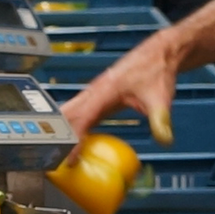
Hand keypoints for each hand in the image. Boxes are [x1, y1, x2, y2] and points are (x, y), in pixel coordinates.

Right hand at [61, 32, 181, 152]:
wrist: (159, 53)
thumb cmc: (157, 71)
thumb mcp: (161, 98)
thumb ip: (161, 120)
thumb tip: (164, 140)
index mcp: (105, 90)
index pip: (82, 118)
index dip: (73, 140)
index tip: (68, 159)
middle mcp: (94, 91)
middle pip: (65, 115)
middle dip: (55, 137)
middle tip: (49, 160)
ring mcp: (93, 93)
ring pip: (67, 113)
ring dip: (58, 131)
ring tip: (53, 154)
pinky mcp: (97, 97)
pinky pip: (77, 113)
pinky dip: (70, 127)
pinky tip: (71, 142)